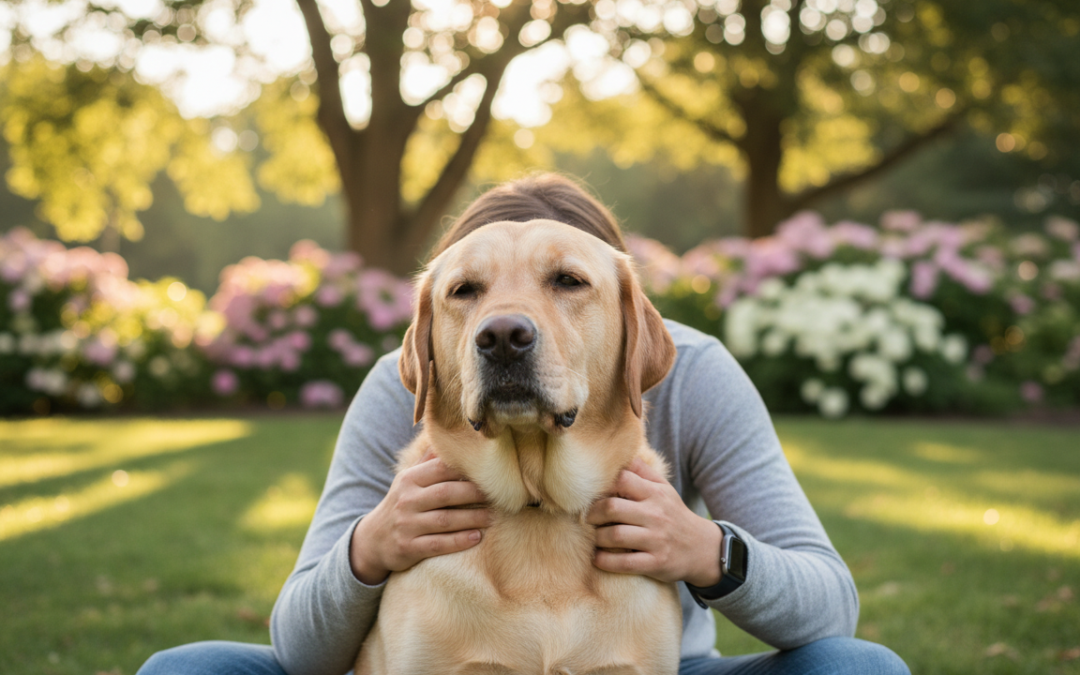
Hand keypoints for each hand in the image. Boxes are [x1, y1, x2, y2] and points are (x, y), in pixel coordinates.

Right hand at [350, 453, 491, 584]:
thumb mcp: (409, 481)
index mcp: (409, 479)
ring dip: (472, 518)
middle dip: (474, 493)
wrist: (373, 539)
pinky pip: (438, 544)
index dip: (465, 470)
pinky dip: (459, 541)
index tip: (488, 473)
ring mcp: (407, 524)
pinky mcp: (408, 547)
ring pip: (445, 520)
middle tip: (497, 495)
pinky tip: (477, 537)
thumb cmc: (401, 504)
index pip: (440, 469)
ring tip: (492, 517)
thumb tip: (450, 438)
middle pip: (446, 493)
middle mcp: (407, 500)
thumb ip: (429, 462)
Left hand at [586, 457, 722, 586]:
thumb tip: (620, 455)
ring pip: (615, 536)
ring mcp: (656, 540)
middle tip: (587, 518)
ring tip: (595, 537)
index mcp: (655, 494)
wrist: (702, 548)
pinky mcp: (656, 563)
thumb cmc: (674, 515)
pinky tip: (597, 558)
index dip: (602, 486)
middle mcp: (656, 515)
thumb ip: (642, 472)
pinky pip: (624, 563)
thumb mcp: (664, 489)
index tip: (594, 495)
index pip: (622, 480)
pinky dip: (605, 561)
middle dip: (593, 513)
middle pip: (612, 508)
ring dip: (598, 538)